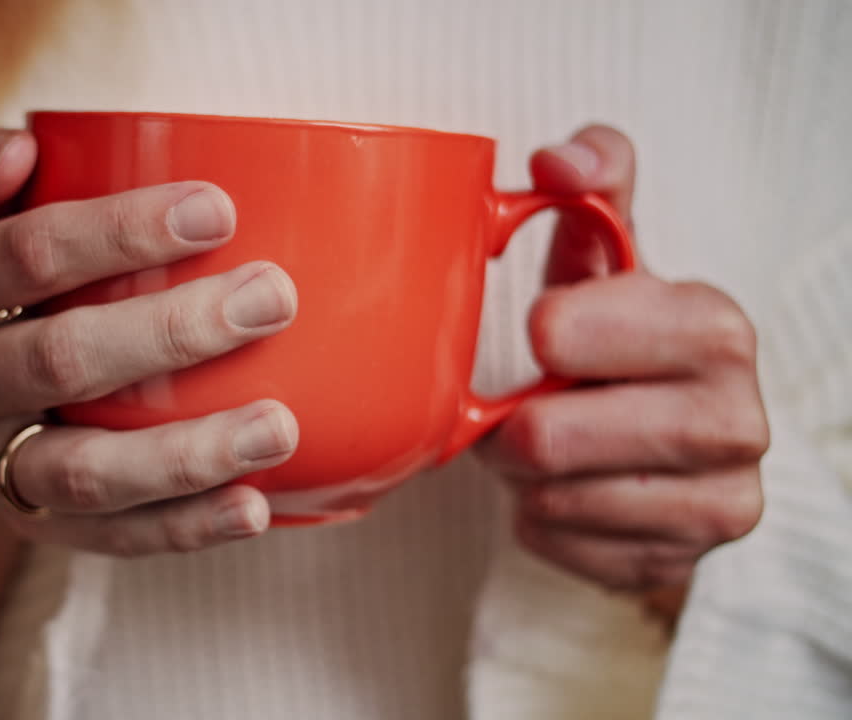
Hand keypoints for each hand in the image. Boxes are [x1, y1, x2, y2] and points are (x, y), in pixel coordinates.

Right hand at [0, 125, 298, 556]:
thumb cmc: (3, 288)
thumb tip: (20, 146)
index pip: (27, 255)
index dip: (118, 232)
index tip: (218, 211)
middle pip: (60, 360)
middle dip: (171, 331)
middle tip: (271, 300)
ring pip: (86, 471)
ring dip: (187, 452)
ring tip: (278, 427)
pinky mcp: (33, 525)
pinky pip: (112, 538)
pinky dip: (184, 527)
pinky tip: (252, 508)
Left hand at [475, 126, 768, 590]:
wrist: (659, 440)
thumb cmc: (619, 337)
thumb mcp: (607, 254)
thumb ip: (591, 185)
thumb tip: (558, 160)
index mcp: (714, 328)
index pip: (568, 335)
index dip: (538, 336)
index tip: (543, 333)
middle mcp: (736, 422)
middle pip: (548, 436)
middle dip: (513, 422)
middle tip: (526, 403)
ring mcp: (717, 506)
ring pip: (549, 498)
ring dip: (523, 474)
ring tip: (548, 444)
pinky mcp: (675, 563)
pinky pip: (556, 546)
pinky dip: (539, 520)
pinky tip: (566, 489)